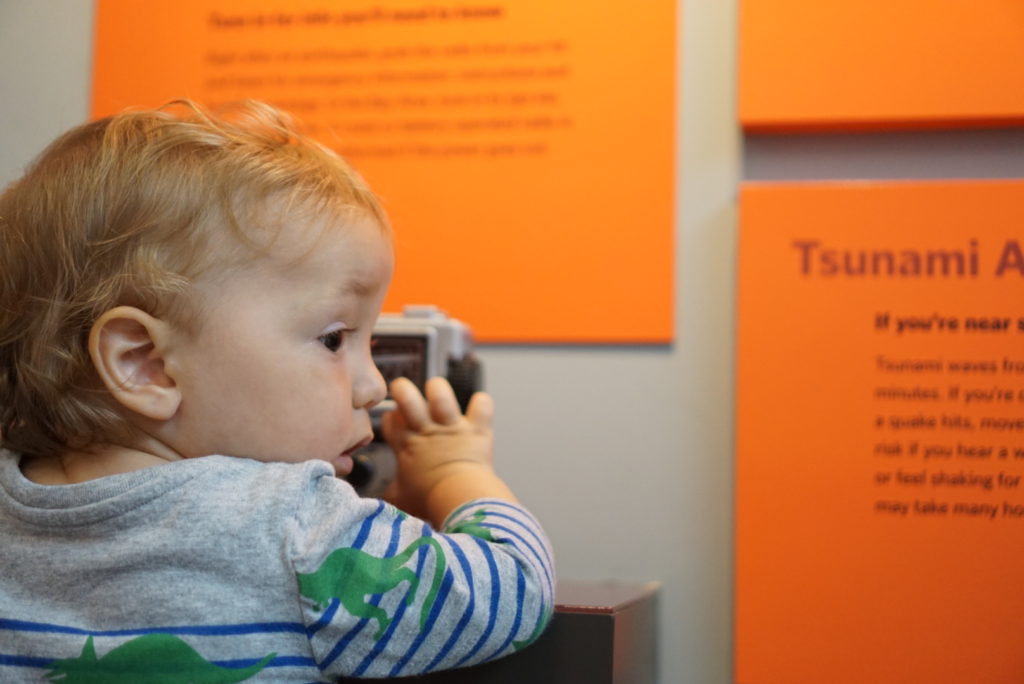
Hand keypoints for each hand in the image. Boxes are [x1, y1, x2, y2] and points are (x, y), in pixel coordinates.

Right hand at [381, 377, 513, 524]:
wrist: (460, 500)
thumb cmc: (430, 502)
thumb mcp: (402, 500)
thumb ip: (392, 494)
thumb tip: (383, 502)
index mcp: (407, 445)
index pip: (390, 419)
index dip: (392, 419)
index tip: (397, 425)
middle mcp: (427, 430)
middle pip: (406, 396)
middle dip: (402, 389)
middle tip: (405, 393)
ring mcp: (452, 427)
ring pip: (440, 393)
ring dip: (438, 390)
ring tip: (438, 394)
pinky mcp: (476, 429)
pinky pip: (481, 405)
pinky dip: (481, 404)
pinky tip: (479, 407)